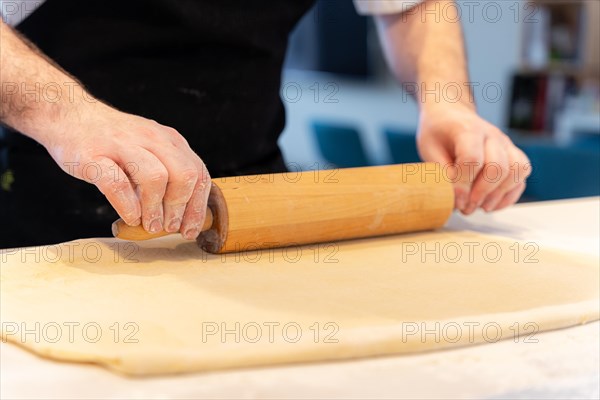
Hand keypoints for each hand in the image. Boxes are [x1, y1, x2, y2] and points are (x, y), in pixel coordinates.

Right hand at [42, 102, 210, 238]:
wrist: (69, 115)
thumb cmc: (112, 142)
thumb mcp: (149, 150)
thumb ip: (167, 175)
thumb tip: (182, 216)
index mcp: (169, 140)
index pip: (198, 173)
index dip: (198, 206)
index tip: (192, 228)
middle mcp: (151, 139)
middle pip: (185, 175)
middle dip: (181, 207)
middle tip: (170, 227)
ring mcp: (123, 145)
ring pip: (156, 179)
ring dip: (156, 209)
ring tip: (150, 225)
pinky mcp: (96, 156)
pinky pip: (118, 184)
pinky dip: (128, 206)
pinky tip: (130, 218)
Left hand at [417, 103, 531, 214]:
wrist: (450, 113)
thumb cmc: (438, 132)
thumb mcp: (429, 150)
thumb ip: (442, 173)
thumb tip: (456, 199)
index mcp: (467, 129)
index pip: (472, 159)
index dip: (464, 184)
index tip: (456, 201)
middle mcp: (491, 135)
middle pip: (498, 166)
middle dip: (482, 193)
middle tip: (467, 208)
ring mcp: (505, 143)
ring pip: (517, 170)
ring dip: (500, 194)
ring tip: (481, 207)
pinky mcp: (512, 153)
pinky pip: (522, 174)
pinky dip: (510, 193)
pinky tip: (492, 204)